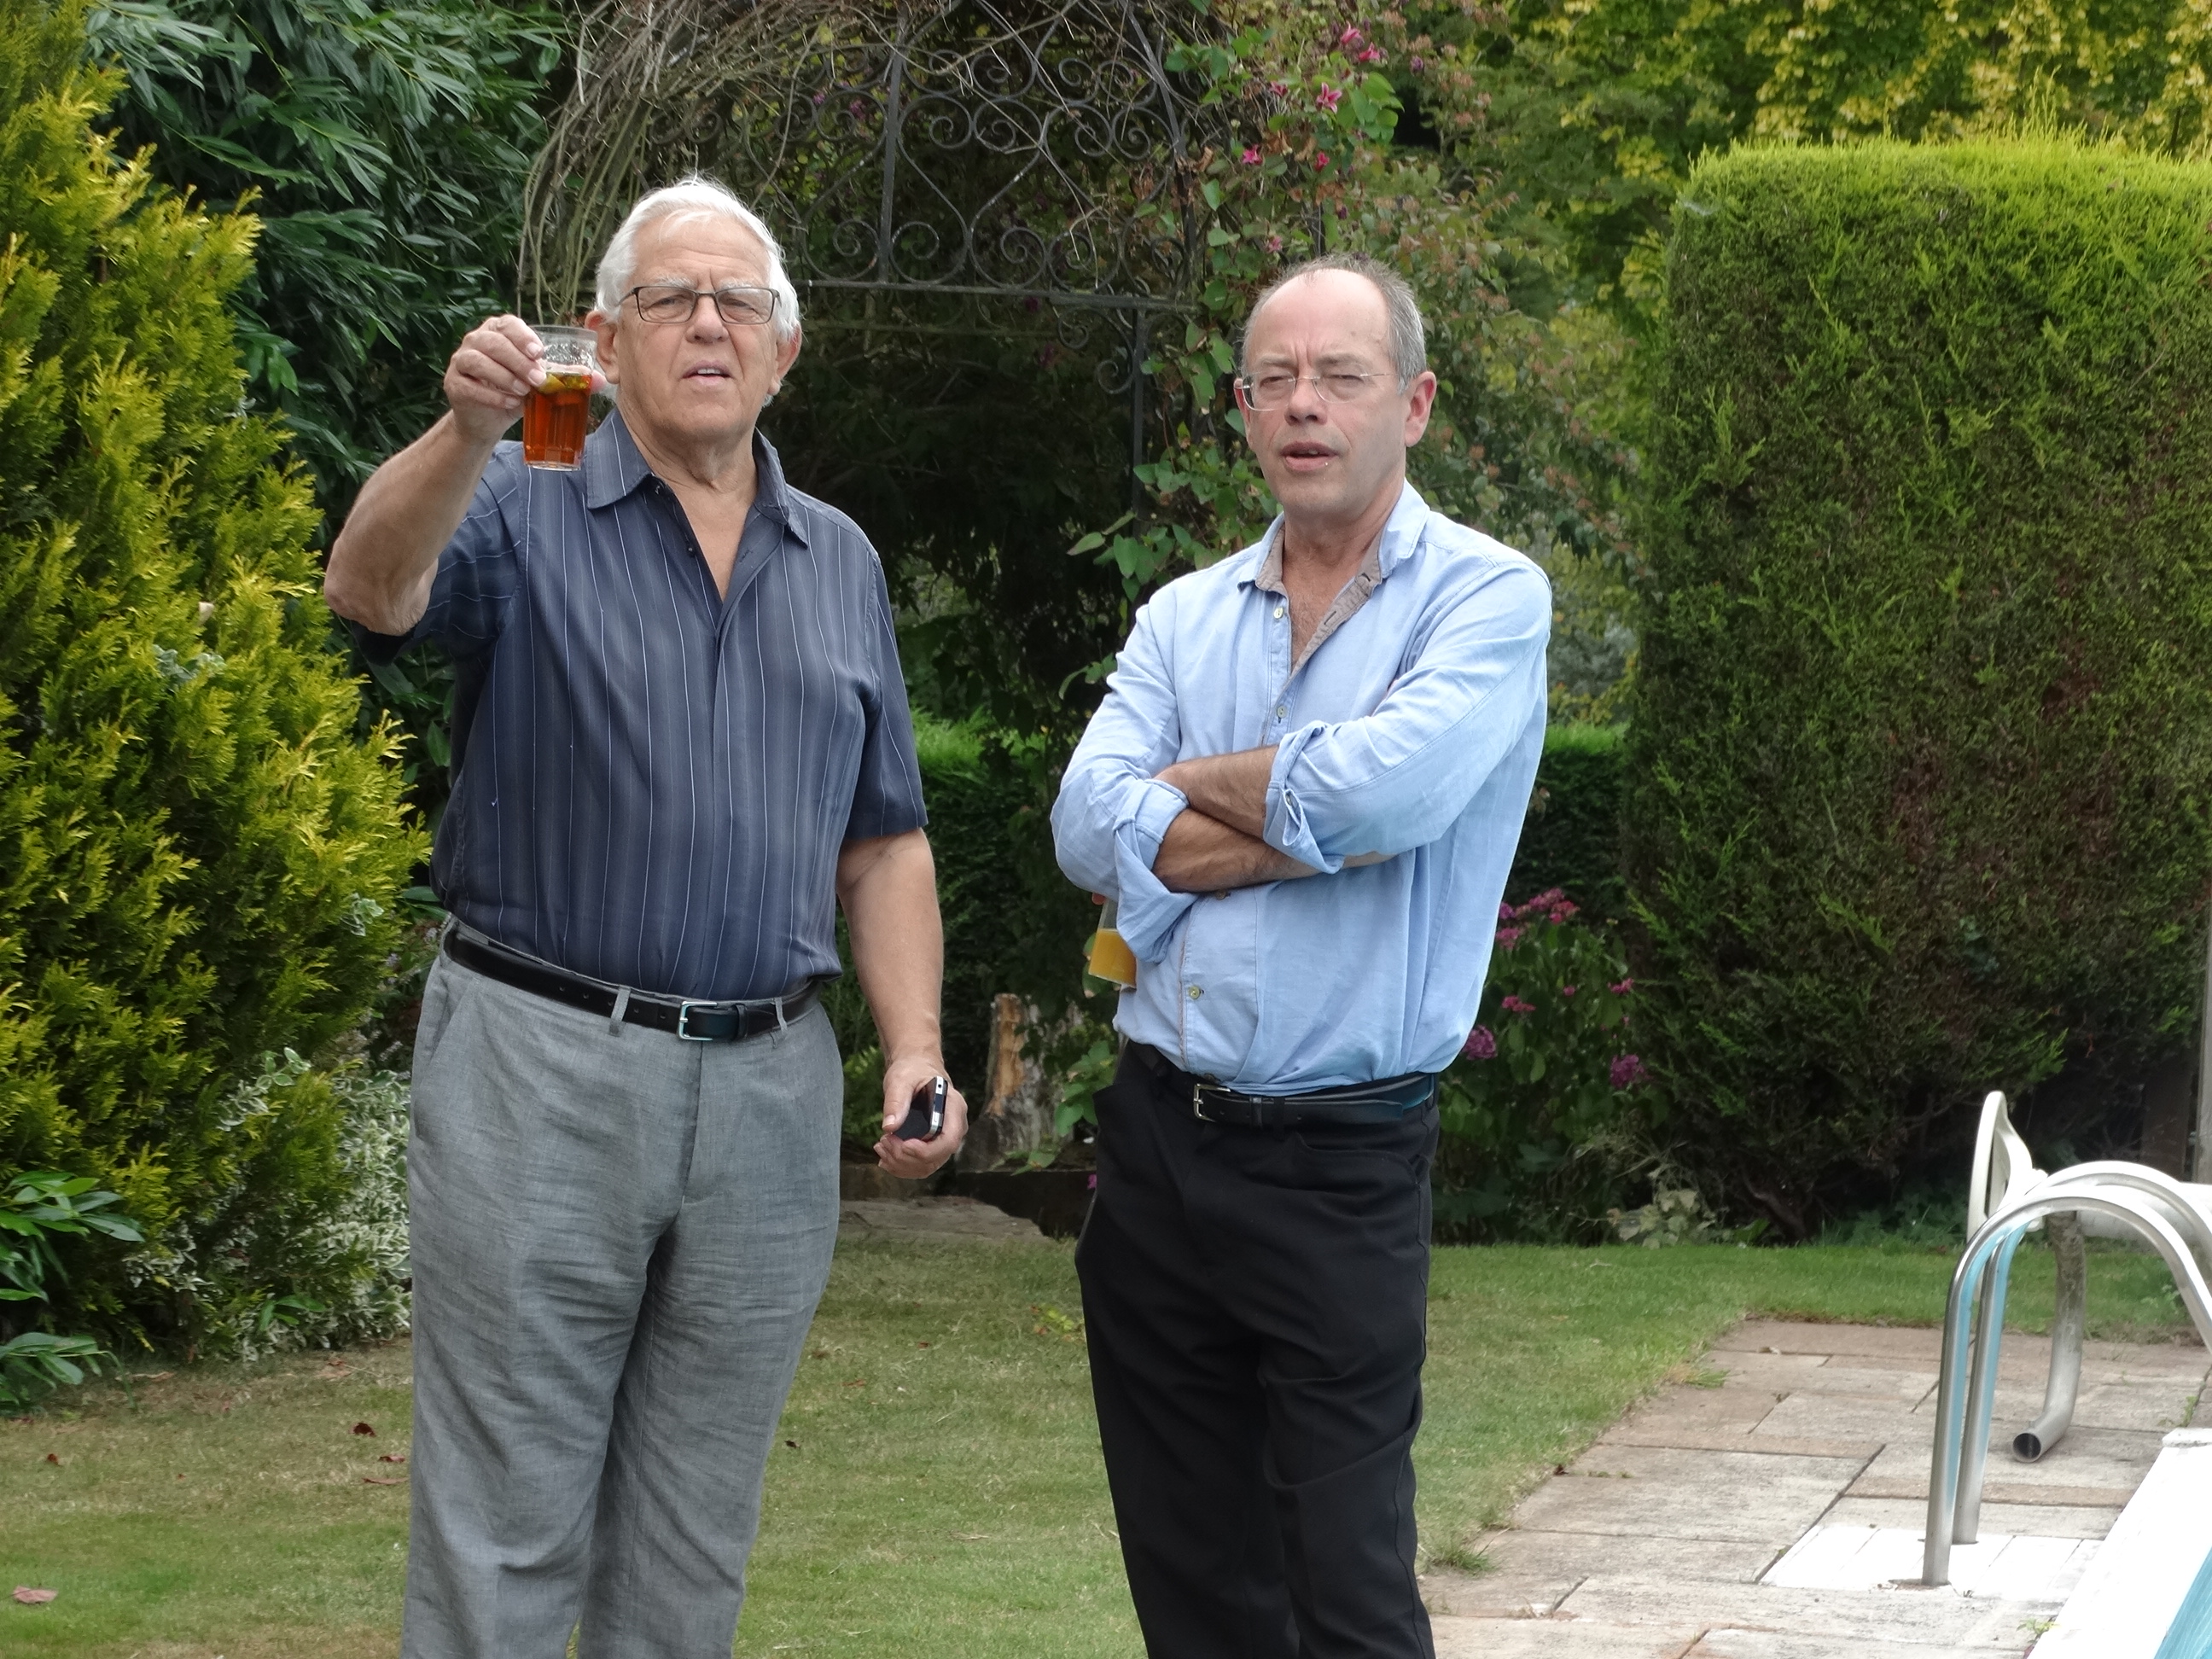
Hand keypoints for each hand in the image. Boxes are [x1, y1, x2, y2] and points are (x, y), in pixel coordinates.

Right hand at [443, 315, 555, 447]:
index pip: (507, 324)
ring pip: (477, 360)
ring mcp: (461, 361)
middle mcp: (477, 341)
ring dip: (503, 376)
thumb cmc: (515, 390)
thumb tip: (598, 380)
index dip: (522, 336)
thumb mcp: (540, 381)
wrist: (488, 418)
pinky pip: (469, 385)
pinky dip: (490, 395)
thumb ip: (563, 377)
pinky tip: (508, 403)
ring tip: (523, 391)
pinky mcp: (454, 383)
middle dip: (517, 360)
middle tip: (537, 379)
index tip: (539, 352)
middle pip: (492, 342)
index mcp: (498, 332)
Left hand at [873, 1051, 968, 1178]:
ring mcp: (943, 1140)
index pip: (948, 1141)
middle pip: (936, 1158)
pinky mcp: (932, 1146)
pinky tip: (884, 1156)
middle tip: (883, 1141)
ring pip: (926, 1167)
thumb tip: (889, 1127)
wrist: (915, 1069)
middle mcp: (954, 1128)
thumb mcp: (901, 1079)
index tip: (902, 1145)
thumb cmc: (912, 1071)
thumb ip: (896, 1100)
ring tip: (881, 1146)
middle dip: (906, 1156)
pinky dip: (900, 1167)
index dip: (926, 1150)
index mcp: (954, 1109)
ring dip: (900, 1164)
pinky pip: (920, 1166)